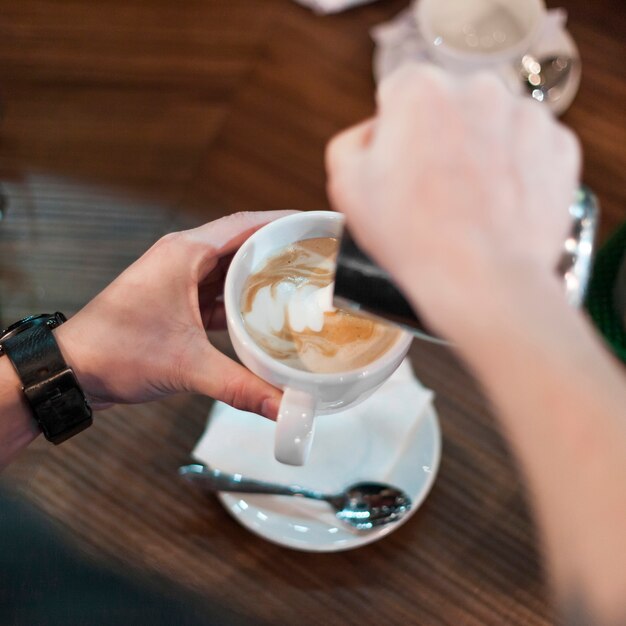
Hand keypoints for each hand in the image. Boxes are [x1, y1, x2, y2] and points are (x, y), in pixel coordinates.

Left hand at [55, 211, 294, 417]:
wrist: (73, 370)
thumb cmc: (115, 351)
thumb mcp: (187, 367)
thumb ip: (241, 387)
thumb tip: (285, 407)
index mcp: (185, 253)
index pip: (246, 225)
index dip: (283, 222)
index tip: (316, 225)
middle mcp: (183, 258)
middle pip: (242, 244)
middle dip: (279, 250)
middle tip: (317, 259)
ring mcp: (179, 280)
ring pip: (231, 270)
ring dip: (261, 277)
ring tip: (300, 285)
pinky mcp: (177, 302)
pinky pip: (218, 293)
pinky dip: (242, 301)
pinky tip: (265, 314)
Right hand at [326, 64, 580, 339]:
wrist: (482, 280)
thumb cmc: (412, 237)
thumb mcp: (346, 188)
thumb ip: (350, 143)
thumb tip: (372, 135)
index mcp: (420, 89)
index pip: (398, 96)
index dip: (393, 135)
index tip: (398, 169)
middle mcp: (477, 87)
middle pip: (448, 106)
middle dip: (438, 137)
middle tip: (433, 189)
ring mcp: (526, 115)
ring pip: (491, 124)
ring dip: (479, 151)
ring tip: (469, 202)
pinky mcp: (560, 145)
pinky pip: (528, 148)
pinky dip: (514, 168)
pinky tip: (498, 204)